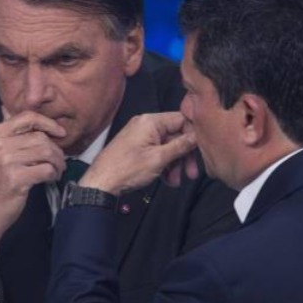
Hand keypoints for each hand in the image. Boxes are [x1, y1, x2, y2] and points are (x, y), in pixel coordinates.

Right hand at [0, 110, 66, 241]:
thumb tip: (7, 108)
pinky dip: (53, 174)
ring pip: (47, 152)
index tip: (61, 133)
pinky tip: (50, 179)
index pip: (27, 118)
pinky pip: (46, 169)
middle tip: (59, 161)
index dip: (49, 123)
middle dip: (56, 150)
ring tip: (56, 171)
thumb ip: (6, 132)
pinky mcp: (16, 179)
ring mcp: (6, 162)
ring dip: (57, 163)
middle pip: (41, 137)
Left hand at [80, 112, 197, 195]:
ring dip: (174, 164)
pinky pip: (157, 152)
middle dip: (184, 156)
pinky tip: (166, 180)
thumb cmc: (127, 169)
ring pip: (167, 146)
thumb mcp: (159, 158)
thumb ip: (180, 146)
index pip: (181, 120)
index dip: (193, 136)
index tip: (200, 153)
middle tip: (191, 174)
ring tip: (175, 182)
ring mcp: (140, 136)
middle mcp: (145, 124)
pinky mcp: (137, 147)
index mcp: (150, 121)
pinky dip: (164, 165)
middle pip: (175, 135)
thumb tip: (197, 136)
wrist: (101, 183)